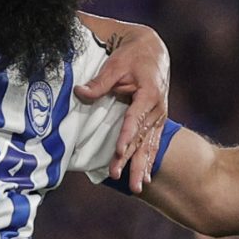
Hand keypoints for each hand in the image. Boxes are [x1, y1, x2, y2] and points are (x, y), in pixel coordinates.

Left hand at [76, 23, 171, 190]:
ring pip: (149, 145)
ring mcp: (159, 116)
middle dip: (131, 160)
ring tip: (136, 187)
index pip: (135, 119)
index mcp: (149, 94)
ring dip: (141, 166)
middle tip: (119, 176)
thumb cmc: (132, 56)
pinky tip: (146, 178)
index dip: (127, 135)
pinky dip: (149, 161)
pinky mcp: (157, 121)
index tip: (118, 151)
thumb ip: (99, 82)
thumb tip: (80, 92)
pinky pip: (154, 144)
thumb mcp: (115, 65)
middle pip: (143, 138)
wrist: (154, 51)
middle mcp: (157, 108)